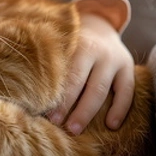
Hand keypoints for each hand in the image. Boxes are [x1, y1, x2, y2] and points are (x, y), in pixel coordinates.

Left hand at [47, 13, 134, 134]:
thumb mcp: (64, 43)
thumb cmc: (73, 42)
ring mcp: (114, 59)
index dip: (55, 94)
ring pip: (101, 89)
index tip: (44, 112)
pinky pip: (127, 91)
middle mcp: (97, 50)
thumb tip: (27, 88)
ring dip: (87, 112)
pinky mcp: (128, 67)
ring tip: (75, 129)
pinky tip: (111, 125)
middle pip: (81, 82)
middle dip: (68, 106)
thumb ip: (52, 60)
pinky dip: (120, 109)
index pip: (65, 73)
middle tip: (56, 124)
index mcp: (77, 44)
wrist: (101, 26)